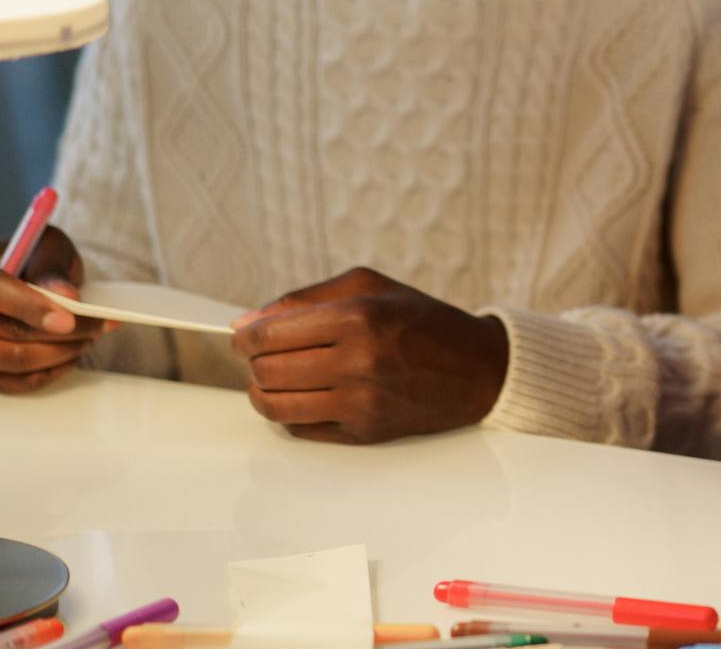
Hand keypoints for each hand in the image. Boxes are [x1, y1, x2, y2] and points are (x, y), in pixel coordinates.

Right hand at [0, 226, 111, 391]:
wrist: (27, 277)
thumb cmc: (33, 257)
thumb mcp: (48, 245)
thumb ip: (53, 267)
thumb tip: (65, 297)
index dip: (25, 304)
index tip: (67, 318)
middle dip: (53, 333)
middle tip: (96, 327)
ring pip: (5, 361)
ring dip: (55, 354)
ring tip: (89, 338)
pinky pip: (9, 383)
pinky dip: (45, 373)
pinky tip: (71, 355)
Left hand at [231, 267, 507, 443]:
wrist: (476, 369)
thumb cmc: (422, 321)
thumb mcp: (370, 288)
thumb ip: (305, 299)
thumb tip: (247, 322)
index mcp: (358, 318)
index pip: (269, 334)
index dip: (245, 336)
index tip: (244, 336)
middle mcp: (359, 361)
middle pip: (266, 371)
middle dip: (253, 363)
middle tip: (263, 355)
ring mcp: (361, 402)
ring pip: (275, 406)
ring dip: (263, 392)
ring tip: (276, 378)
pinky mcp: (364, 432)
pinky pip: (299, 429)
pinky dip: (290, 413)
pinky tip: (306, 395)